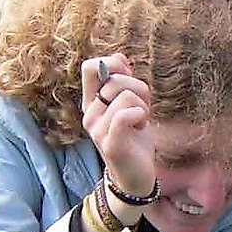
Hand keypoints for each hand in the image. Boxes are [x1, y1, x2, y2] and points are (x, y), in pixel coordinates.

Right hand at [80, 53, 155, 200]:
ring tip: (140, 121)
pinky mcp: (111, 143)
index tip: (129, 77)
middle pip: (114, 80)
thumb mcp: (129, 105)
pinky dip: (140, 115)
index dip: (113, 64)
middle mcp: (90, 114)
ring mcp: (97, 129)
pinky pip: (125, 114)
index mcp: (91, 102)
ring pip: (124, 96)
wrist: (135, 175)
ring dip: (142, 106)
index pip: (90, 67)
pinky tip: (141, 126)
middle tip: (142, 107)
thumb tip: (120, 56)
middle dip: (138, 89)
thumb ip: (123, 82)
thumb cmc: (134, 138)